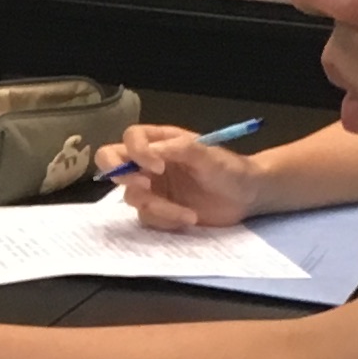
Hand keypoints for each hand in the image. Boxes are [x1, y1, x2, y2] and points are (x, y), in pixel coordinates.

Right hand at [100, 125, 266, 229]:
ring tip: (188, 214)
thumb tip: (150, 153)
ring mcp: (151, 187)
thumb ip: (179, 149)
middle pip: (110, 161)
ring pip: (132, 197)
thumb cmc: (229, 168)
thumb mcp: (207, 154)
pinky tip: (188, 218)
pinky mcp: (158, 210)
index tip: (157, 167)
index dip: (136, 152)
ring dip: (158, 207)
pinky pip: (146, 217)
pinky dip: (166, 220)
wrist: (247, 196)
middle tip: (144, 187)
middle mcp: (150, 162)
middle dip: (122, 175)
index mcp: (161, 141)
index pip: (131, 138)